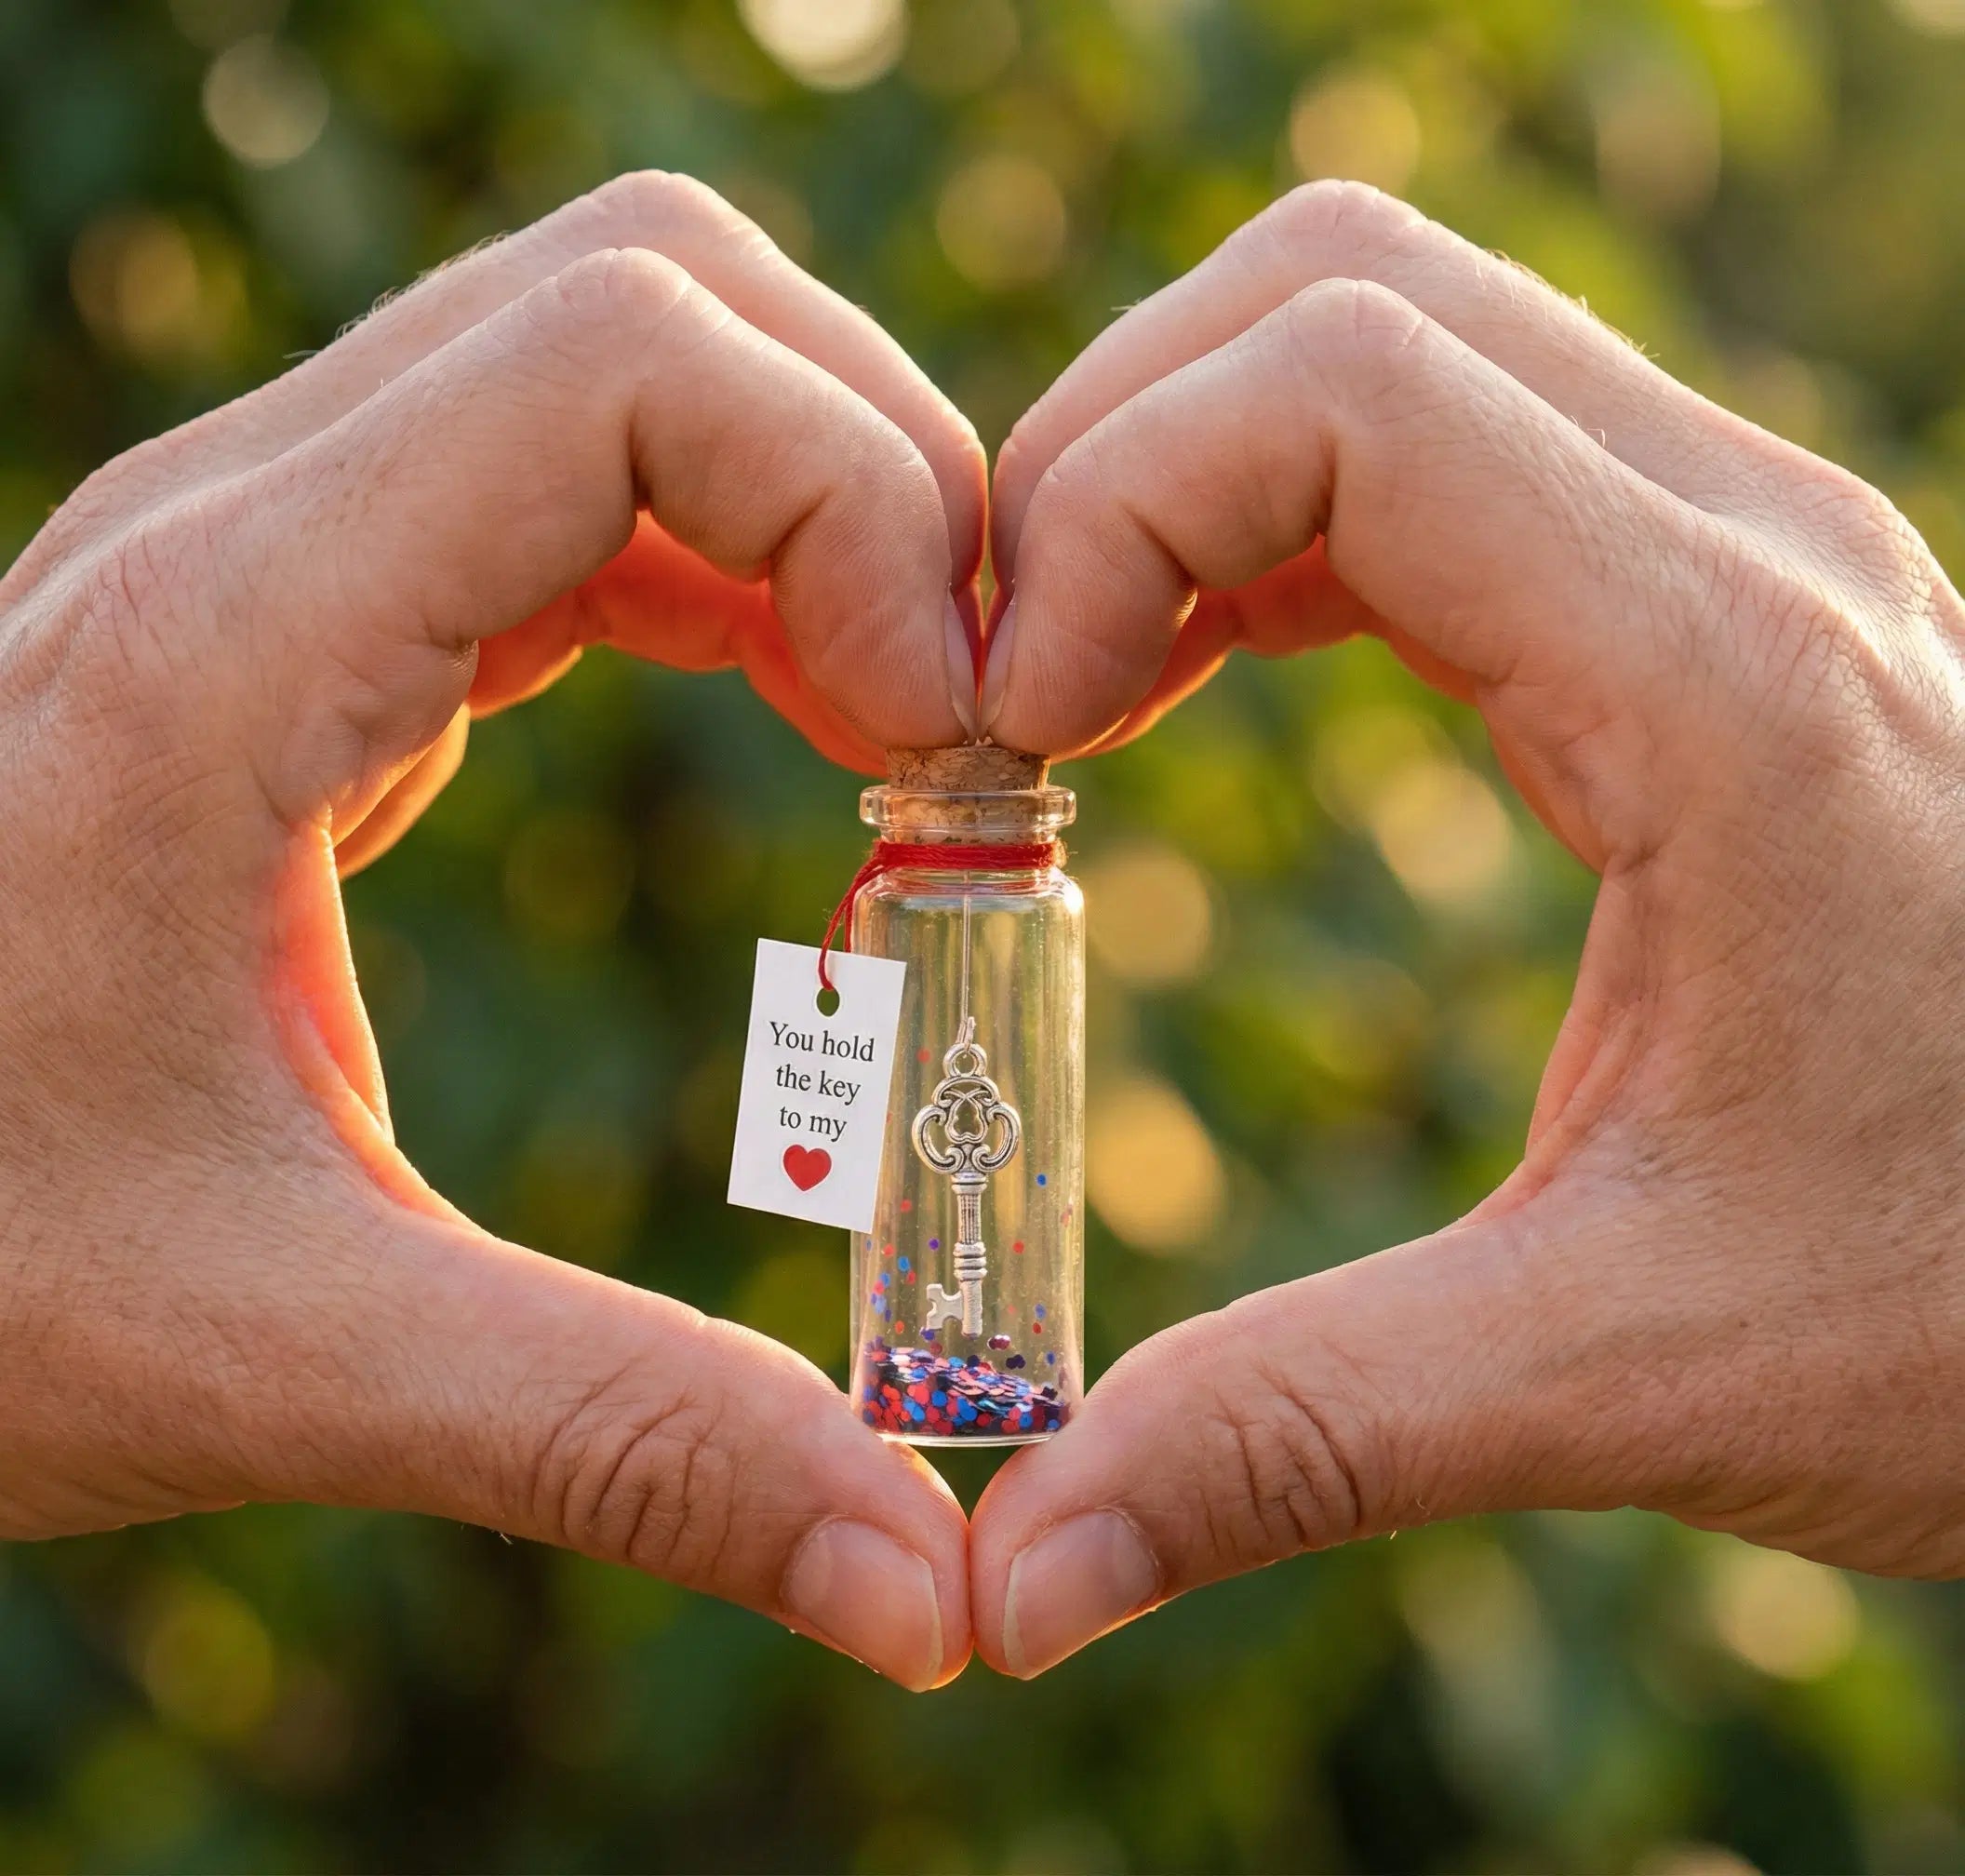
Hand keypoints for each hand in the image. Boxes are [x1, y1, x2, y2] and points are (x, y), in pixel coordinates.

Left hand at [0, 172, 981, 1689]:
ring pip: (618, 354)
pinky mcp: (301, 608)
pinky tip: (785, 712)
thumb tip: (931, 1586)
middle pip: (654, 295)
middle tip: (959, 727)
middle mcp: (241, 526)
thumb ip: (623, 1443)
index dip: (859, 502)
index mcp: (231, 645)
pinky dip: (728, 556)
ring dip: (808, 506)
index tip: (954, 743)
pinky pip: (567, 478)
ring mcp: (266, 545)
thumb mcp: (280, 1358)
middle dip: (871, 473)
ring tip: (898, 724)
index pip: (627, 358)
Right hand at [970, 180, 1964, 1675]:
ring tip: (1075, 690)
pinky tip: (1190, 681)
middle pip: (1335, 294)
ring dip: (1179, 472)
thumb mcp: (1634, 1369)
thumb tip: (1013, 1576)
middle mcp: (1739, 547)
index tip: (1009, 738)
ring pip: (1383, 334)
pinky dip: (1263, 523)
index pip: (1335, 389)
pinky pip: (1436, 445)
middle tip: (1012, 698)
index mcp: (1717, 681)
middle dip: (1107, 457)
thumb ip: (1299, 1439)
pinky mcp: (1708, 602)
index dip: (1102, 516)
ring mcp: (1734, 549)